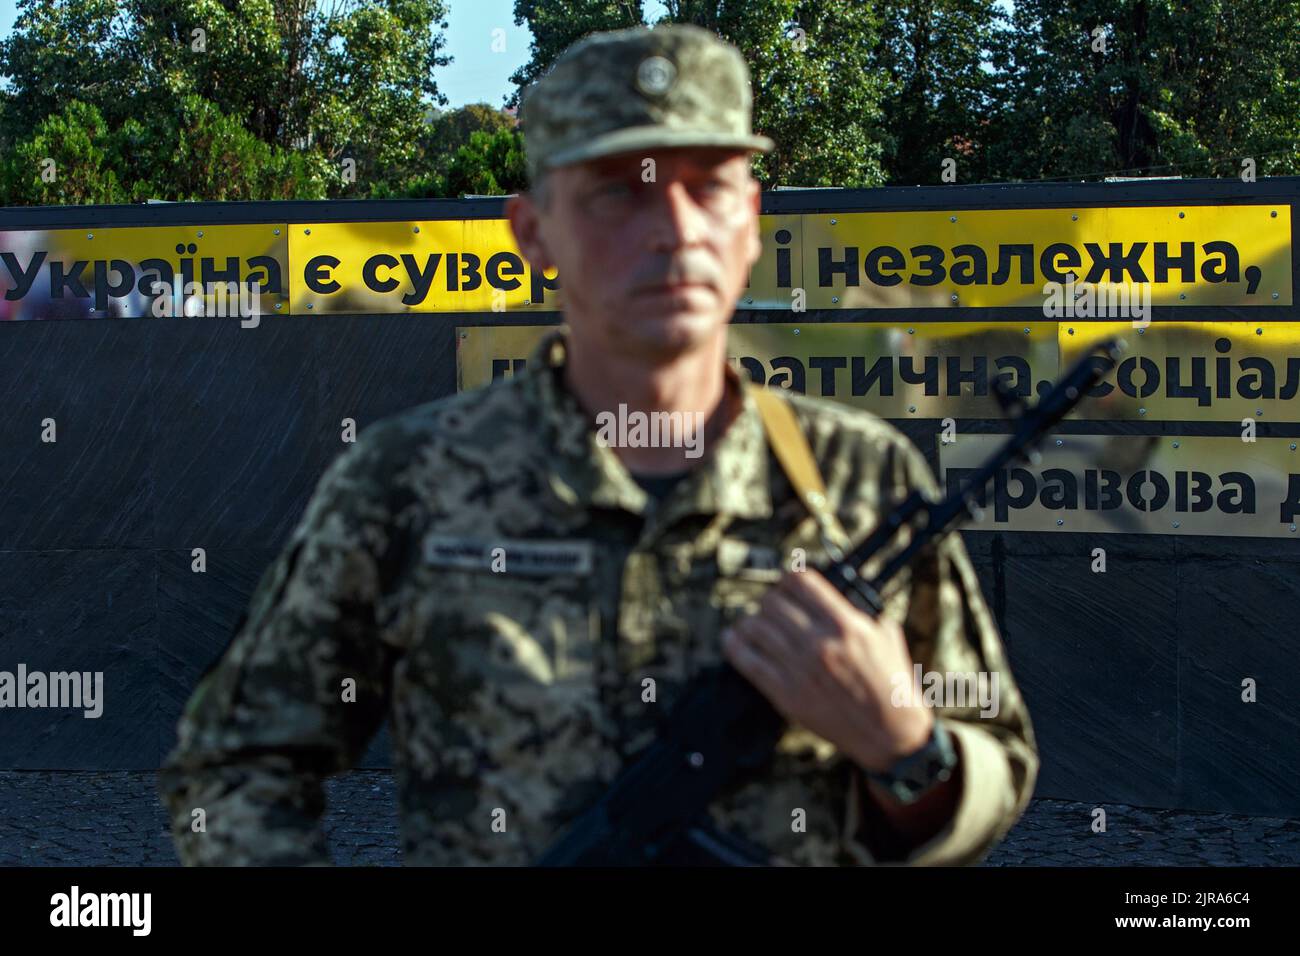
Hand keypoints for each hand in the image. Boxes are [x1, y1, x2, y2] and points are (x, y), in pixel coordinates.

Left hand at [721, 568, 933, 773]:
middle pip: (773, 603)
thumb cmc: (891, 685)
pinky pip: (748, 662)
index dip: (788, 578)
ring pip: (755, 628)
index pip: (800, 582)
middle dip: (770, 601)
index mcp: (845, 624)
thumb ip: (855, 612)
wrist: (891, 733)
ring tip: (753, 624)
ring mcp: (800, 670)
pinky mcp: (787, 695)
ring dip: (751, 622)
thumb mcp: (884, 636)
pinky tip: (732, 639)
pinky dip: (734, 646)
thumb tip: (827, 597)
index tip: (786, 584)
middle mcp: (819, 643)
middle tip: (771, 608)